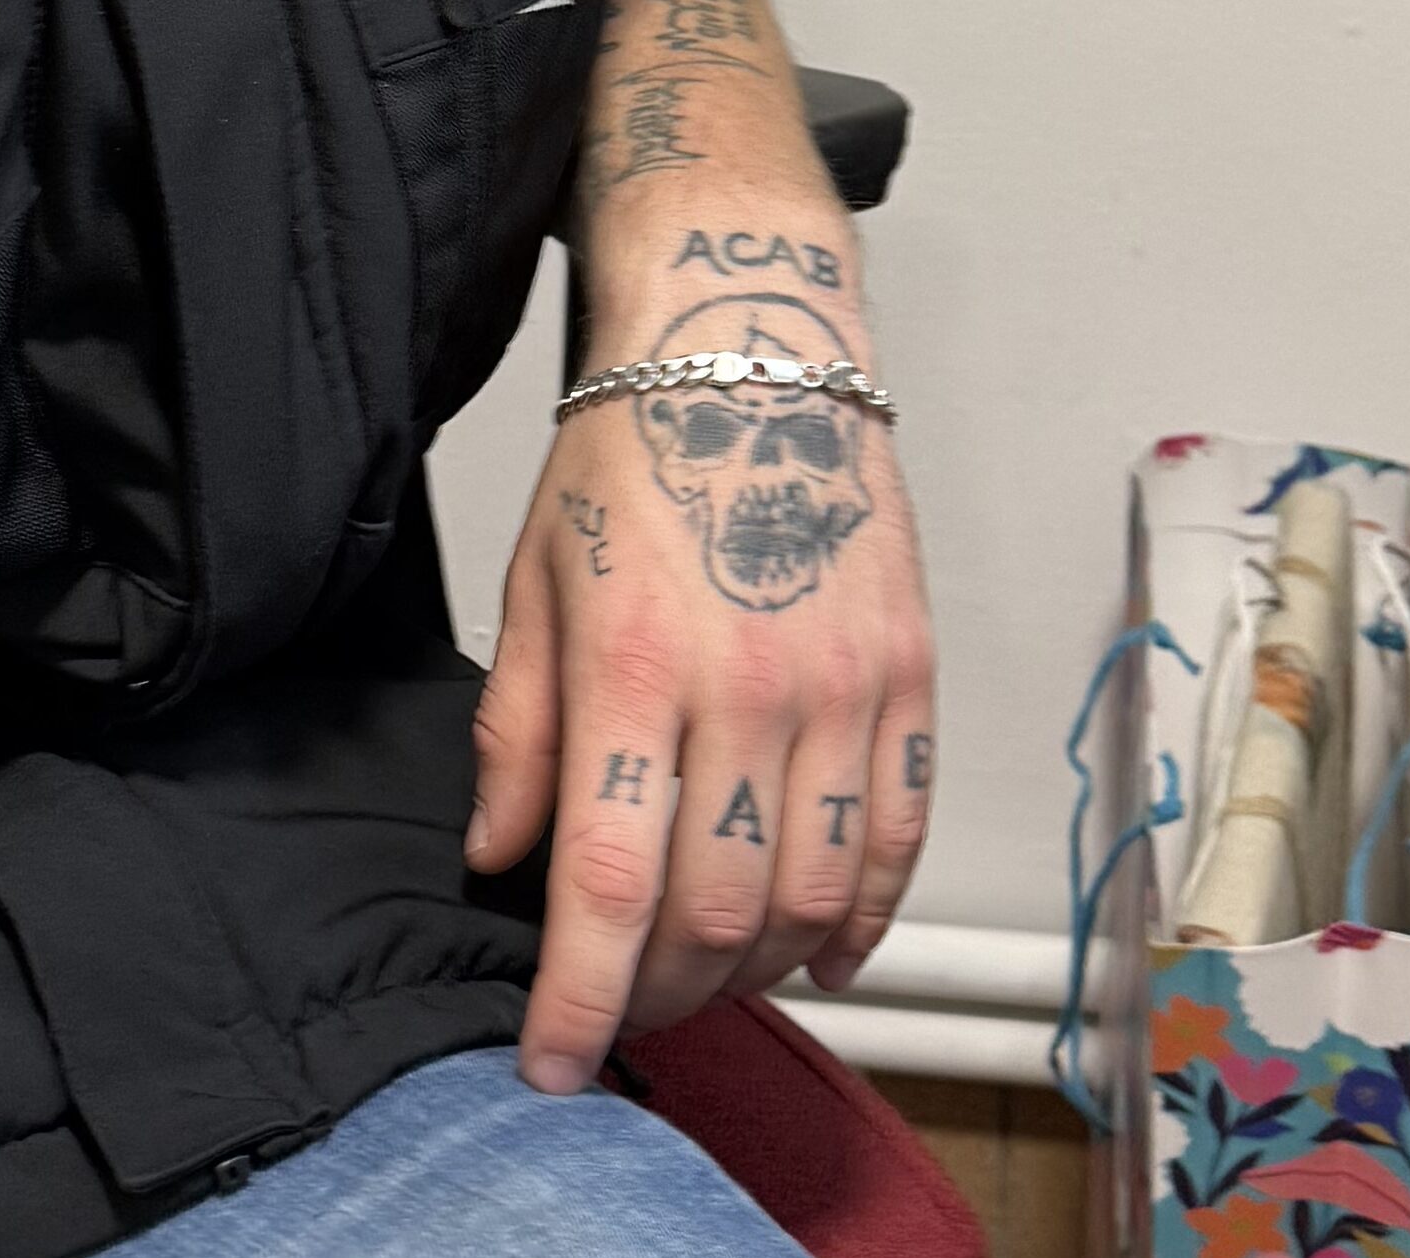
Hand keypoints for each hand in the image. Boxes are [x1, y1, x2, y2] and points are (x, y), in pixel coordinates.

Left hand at [462, 215, 936, 1090]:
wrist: (751, 347)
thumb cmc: (633, 454)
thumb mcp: (536, 580)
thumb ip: (516, 732)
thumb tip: (500, 856)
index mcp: (634, 664)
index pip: (608, 883)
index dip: (578, 999)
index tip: (550, 1061)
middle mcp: (748, 687)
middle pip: (714, 912)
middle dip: (659, 993)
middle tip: (621, 1004)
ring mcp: (843, 686)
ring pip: (812, 897)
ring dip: (758, 968)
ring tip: (709, 971)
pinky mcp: (909, 678)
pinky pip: (896, 839)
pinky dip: (861, 918)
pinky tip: (821, 946)